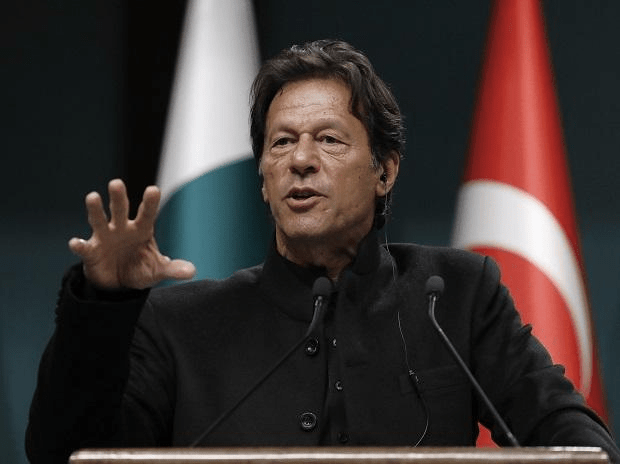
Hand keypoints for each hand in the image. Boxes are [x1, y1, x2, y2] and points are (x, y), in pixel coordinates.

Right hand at [68, 179, 195, 289]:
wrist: (119, 284)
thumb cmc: (140, 268)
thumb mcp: (157, 270)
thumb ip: (173, 269)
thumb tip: (192, 271)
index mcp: (142, 229)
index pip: (147, 213)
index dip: (150, 202)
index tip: (153, 189)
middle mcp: (122, 228)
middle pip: (120, 209)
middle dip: (118, 197)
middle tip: (116, 183)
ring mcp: (104, 237)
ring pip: (99, 220)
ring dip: (95, 210)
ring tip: (92, 197)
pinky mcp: (91, 252)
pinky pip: (84, 248)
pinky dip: (79, 245)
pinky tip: (76, 243)